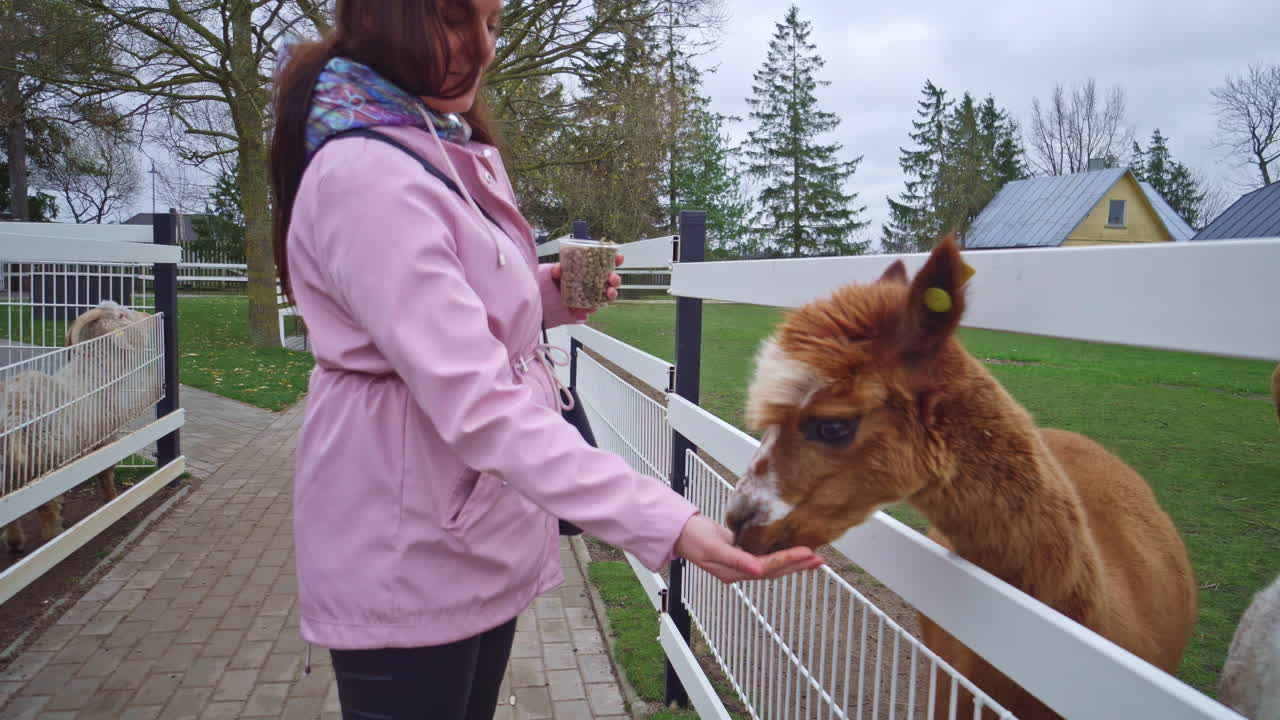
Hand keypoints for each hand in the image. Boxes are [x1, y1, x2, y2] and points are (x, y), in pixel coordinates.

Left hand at [550, 252, 624, 317]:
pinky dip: (596, 306)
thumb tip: (557, 269)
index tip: (619, 257)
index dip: (615, 260)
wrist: (550, 300)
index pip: (607, 264)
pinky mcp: (589, 306)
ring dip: (612, 293)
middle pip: (611, 280)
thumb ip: (557, 270)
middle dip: (615, 278)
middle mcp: (596, 282)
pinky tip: (595, 306)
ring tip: (610, 292)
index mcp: (592, 270)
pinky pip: (596, 307)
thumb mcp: (556, 273)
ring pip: (609, 294)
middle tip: (612, 278)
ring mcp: (594, 295)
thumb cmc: (557, 282)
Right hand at [674, 514, 823, 583]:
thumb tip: (757, 570)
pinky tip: (792, 551)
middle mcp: (740, 571)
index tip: (806, 553)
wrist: (679, 531)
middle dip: (797, 565)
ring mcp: (741, 564)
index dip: (788, 561)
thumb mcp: (713, 547)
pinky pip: (767, 558)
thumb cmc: (693, 537)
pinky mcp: (742, 554)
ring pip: (773, 566)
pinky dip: (782, 555)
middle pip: (775, 570)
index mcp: (733, 572)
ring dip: (793, 562)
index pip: (767, 568)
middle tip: (819, 558)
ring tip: (813, 558)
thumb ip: (735, 559)